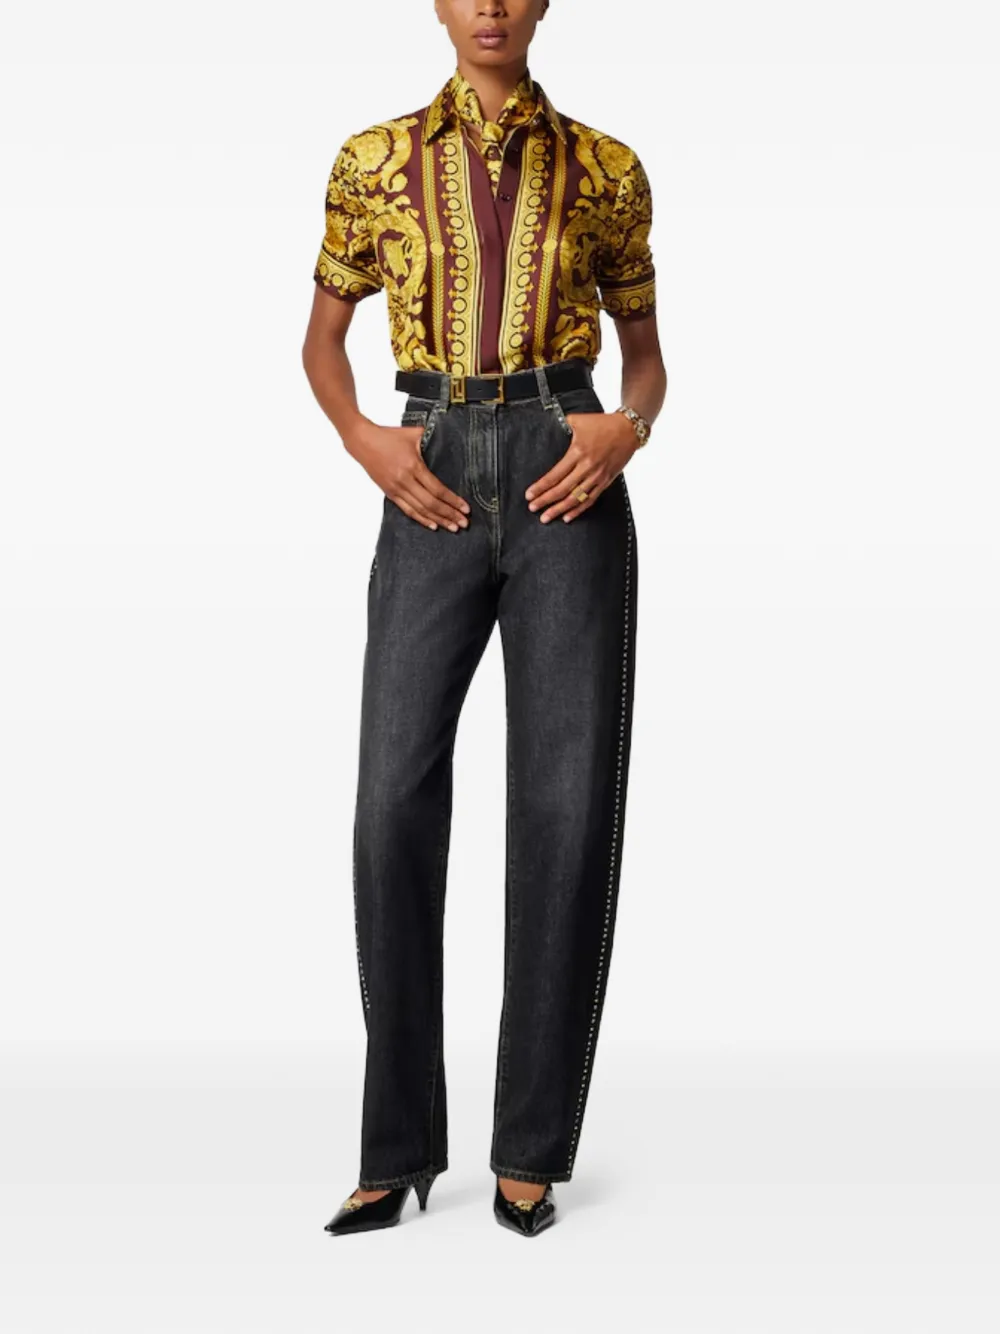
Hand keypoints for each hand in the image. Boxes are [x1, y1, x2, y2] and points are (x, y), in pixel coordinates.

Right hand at [346, 420, 469, 531]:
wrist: (362, 442)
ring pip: (420, 510)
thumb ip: (431, 438)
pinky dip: (421, 519)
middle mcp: (404, 480)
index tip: (465, 508)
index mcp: (413, 466)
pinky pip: (408, 510)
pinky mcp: (390, 493)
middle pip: (431, 503)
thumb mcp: (413, 434)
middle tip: (464, 523)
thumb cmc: (388, 436)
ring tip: (453, 527)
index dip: (452, 500)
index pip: (437, 489)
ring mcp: (396, 489)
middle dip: (449, 514)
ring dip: (438, 520)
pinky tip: (433, 525)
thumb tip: (448, 442)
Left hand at [525, 411, 637, 522]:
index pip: (555, 475)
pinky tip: (567, 517)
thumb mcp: (579, 420)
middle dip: (545, 501)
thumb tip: (547, 427)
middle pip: (562, 490)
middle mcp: (587, 467)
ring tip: (546, 517)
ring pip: (575, 498)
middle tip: (532, 508)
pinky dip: (578, 510)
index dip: (541, 487)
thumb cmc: (603, 424)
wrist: (629, 430)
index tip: (529, 495)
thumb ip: (562, 425)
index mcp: (578, 452)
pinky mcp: (606, 481)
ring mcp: (597, 476)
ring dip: (559, 509)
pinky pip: (590, 499)